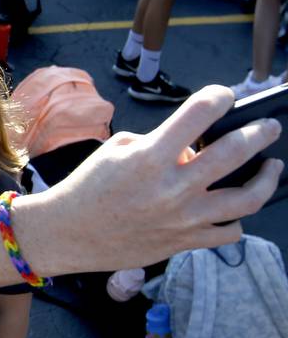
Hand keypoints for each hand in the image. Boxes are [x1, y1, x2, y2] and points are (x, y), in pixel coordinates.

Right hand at [21, 85, 281, 275]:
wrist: (69, 232)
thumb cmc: (88, 187)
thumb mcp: (117, 150)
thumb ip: (157, 143)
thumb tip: (190, 149)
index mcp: (151, 156)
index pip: (199, 113)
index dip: (218, 96)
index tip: (224, 95)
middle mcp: (173, 187)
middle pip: (235, 152)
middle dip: (259, 132)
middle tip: (268, 127)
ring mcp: (183, 218)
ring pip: (247, 199)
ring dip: (266, 178)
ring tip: (270, 167)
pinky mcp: (183, 242)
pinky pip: (229, 232)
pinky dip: (236, 218)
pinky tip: (233, 208)